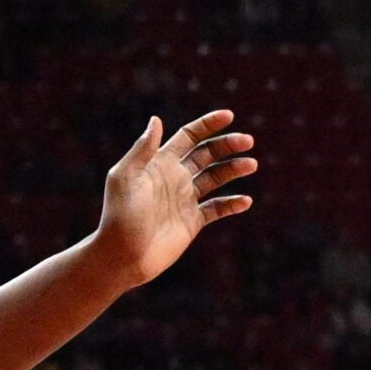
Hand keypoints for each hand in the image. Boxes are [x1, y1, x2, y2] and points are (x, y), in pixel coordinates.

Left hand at [93, 109, 256, 284]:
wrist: (123, 254)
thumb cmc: (119, 215)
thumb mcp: (126, 178)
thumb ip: (142, 150)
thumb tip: (157, 120)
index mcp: (158, 163)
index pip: (187, 137)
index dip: (207, 125)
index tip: (229, 115)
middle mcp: (174, 177)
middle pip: (207, 154)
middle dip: (227, 145)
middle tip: (248, 141)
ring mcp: (185, 199)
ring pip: (216, 178)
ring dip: (235, 170)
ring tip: (251, 164)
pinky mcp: (193, 221)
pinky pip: (217, 208)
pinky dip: (232, 204)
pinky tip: (245, 200)